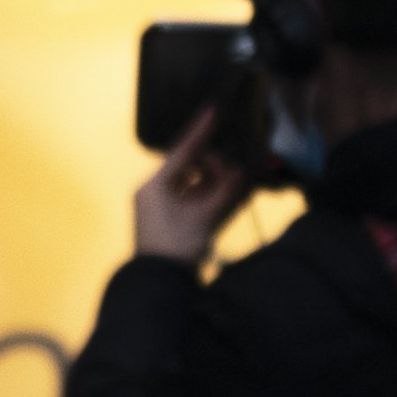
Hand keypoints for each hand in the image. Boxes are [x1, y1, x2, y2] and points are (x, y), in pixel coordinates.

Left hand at [131, 119, 253, 263]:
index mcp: (154, 187)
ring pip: (194, 186)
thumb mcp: (202, 218)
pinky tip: (231, 193)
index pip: (182, 152)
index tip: (213, 110)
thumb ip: (224, 192)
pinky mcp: (172, 222)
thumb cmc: (175, 249)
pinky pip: (194, 202)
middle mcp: (156, 193)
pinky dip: (212, 198)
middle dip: (215, 165)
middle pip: (190, 169)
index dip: (200, 132)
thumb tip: (242, 172)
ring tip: (239, 176)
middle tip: (237, 165)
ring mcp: (162, 208)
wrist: (160, 285)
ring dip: (216, 182)